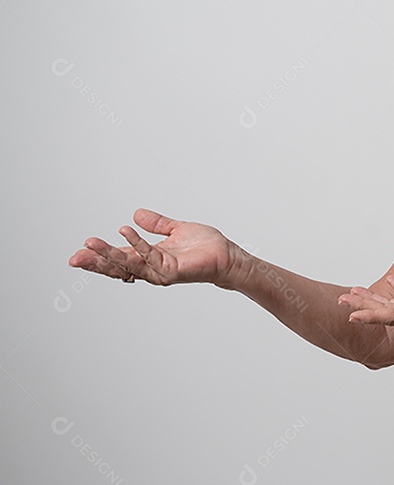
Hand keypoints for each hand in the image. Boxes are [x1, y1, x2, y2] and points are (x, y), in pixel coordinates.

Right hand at [69, 209, 237, 286]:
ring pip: (130, 264)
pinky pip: (151, 257)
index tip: (80, 251)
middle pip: (119, 266)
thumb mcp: (176, 230)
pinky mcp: (174, 271)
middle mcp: (153, 267)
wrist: (228, 255)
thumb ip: (157, 224)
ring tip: (90, 244)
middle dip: (96, 262)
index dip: (101, 256)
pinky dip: (138, 244)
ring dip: (109, 254)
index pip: (120, 258)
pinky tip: (125, 232)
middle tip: (74, 257)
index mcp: (150, 257)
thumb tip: (136, 214)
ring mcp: (162, 271)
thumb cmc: (206, 247)